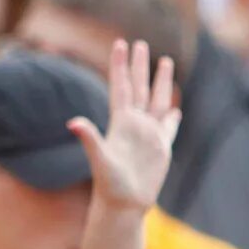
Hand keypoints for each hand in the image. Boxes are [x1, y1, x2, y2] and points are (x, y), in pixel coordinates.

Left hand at [70, 39, 178, 214]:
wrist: (123, 205)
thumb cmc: (109, 184)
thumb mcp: (99, 159)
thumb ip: (89, 138)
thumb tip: (72, 122)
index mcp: (121, 122)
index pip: (121, 86)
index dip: (120, 65)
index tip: (120, 44)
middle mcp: (135, 125)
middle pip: (139, 87)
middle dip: (140, 65)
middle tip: (141, 43)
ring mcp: (149, 136)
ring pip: (157, 101)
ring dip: (160, 82)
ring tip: (165, 62)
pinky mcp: (161, 150)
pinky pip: (169, 128)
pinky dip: (172, 119)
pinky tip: (176, 111)